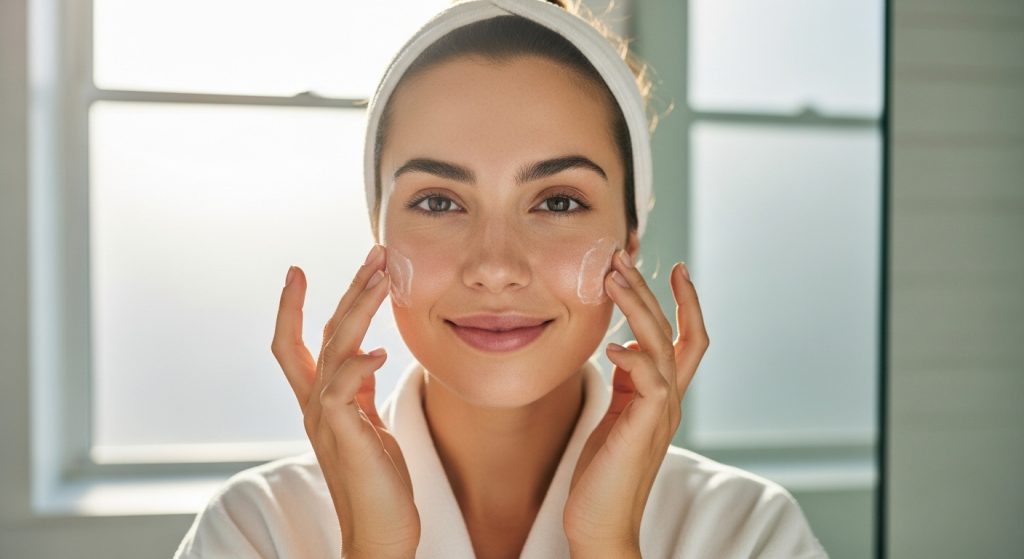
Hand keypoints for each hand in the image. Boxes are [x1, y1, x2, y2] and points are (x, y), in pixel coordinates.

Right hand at [271, 245, 419, 558]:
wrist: (378, 530)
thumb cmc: (377, 478)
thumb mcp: (366, 421)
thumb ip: (358, 388)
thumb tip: (364, 352)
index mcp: (320, 401)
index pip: (296, 344)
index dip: (292, 308)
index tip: (296, 271)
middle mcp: (315, 405)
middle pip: (321, 334)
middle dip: (347, 290)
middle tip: (375, 254)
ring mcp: (326, 420)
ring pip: (334, 349)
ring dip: (358, 309)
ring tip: (382, 277)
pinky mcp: (344, 435)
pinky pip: (343, 389)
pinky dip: (360, 364)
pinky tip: (381, 350)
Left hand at [563, 252, 709, 557]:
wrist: (601, 522)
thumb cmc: (603, 469)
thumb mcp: (617, 413)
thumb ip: (627, 381)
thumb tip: (624, 346)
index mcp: (663, 393)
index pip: (688, 338)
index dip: (685, 302)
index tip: (674, 267)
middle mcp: (670, 399)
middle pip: (673, 331)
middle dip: (649, 290)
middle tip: (621, 258)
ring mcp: (661, 413)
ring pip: (660, 345)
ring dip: (637, 308)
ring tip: (613, 280)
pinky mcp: (644, 428)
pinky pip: (649, 382)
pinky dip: (633, 358)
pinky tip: (611, 345)